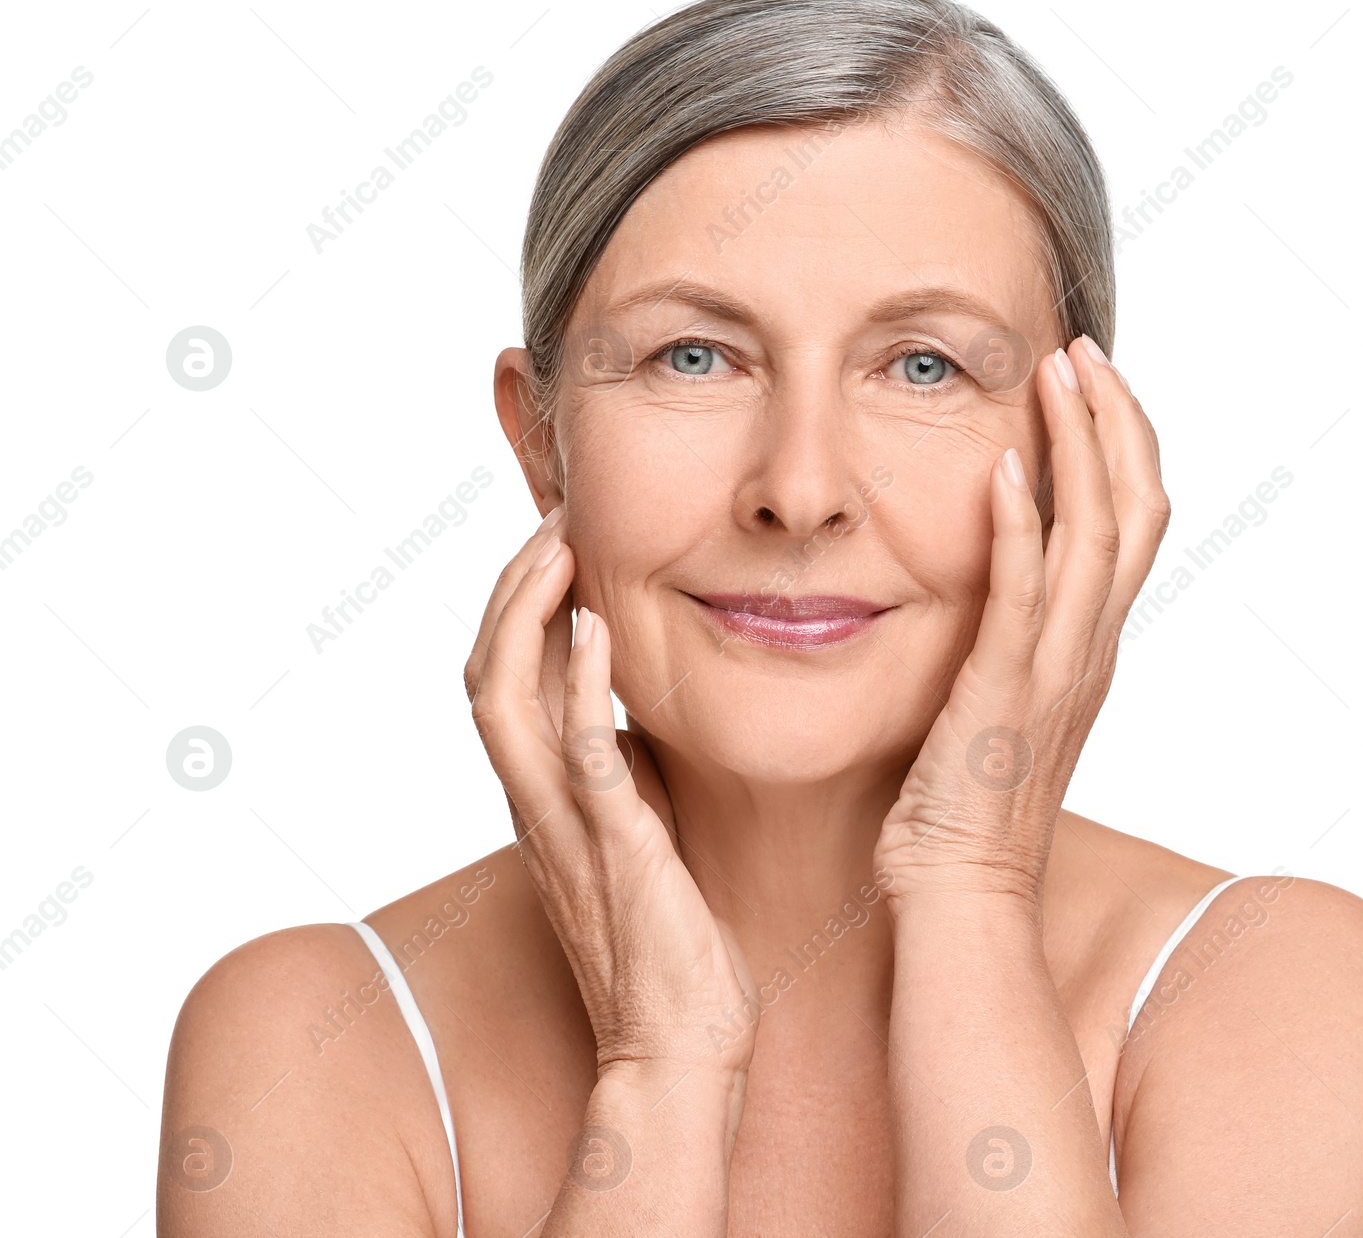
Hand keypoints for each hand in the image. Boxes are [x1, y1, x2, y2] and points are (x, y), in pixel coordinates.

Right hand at [464, 507, 759, 1093]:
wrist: (677, 1043)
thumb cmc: (668, 939)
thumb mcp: (637, 828)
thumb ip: (622, 766)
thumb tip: (634, 702)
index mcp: (544, 796)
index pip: (503, 679)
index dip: (518, 604)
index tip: (560, 539)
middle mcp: (536, 804)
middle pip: (483, 674)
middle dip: (512, 589)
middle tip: (554, 520)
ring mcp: (565, 827)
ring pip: (505, 703)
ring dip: (527, 617)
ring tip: (561, 549)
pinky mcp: (612, 850)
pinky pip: (581, 759)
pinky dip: (581, 691)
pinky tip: (601, 630)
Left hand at [874, 337, 1169, 904]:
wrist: (964, 891)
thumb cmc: (970, 803)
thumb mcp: (1008, 702)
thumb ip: (1018, 638)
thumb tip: (1001, 587)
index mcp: (1091, 646)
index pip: (1132, 523)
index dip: (1124, 444)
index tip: (1094, 381)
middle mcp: (1090, 649)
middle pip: (1134, 509)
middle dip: (1115, 419)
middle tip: (1082, 348)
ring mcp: (1056, 670)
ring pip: (1095, 536)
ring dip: (1081, 445)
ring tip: (1056, 371)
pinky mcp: (1005, 692)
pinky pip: (1022, 595)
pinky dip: (1022, 528)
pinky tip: (1007, 468)